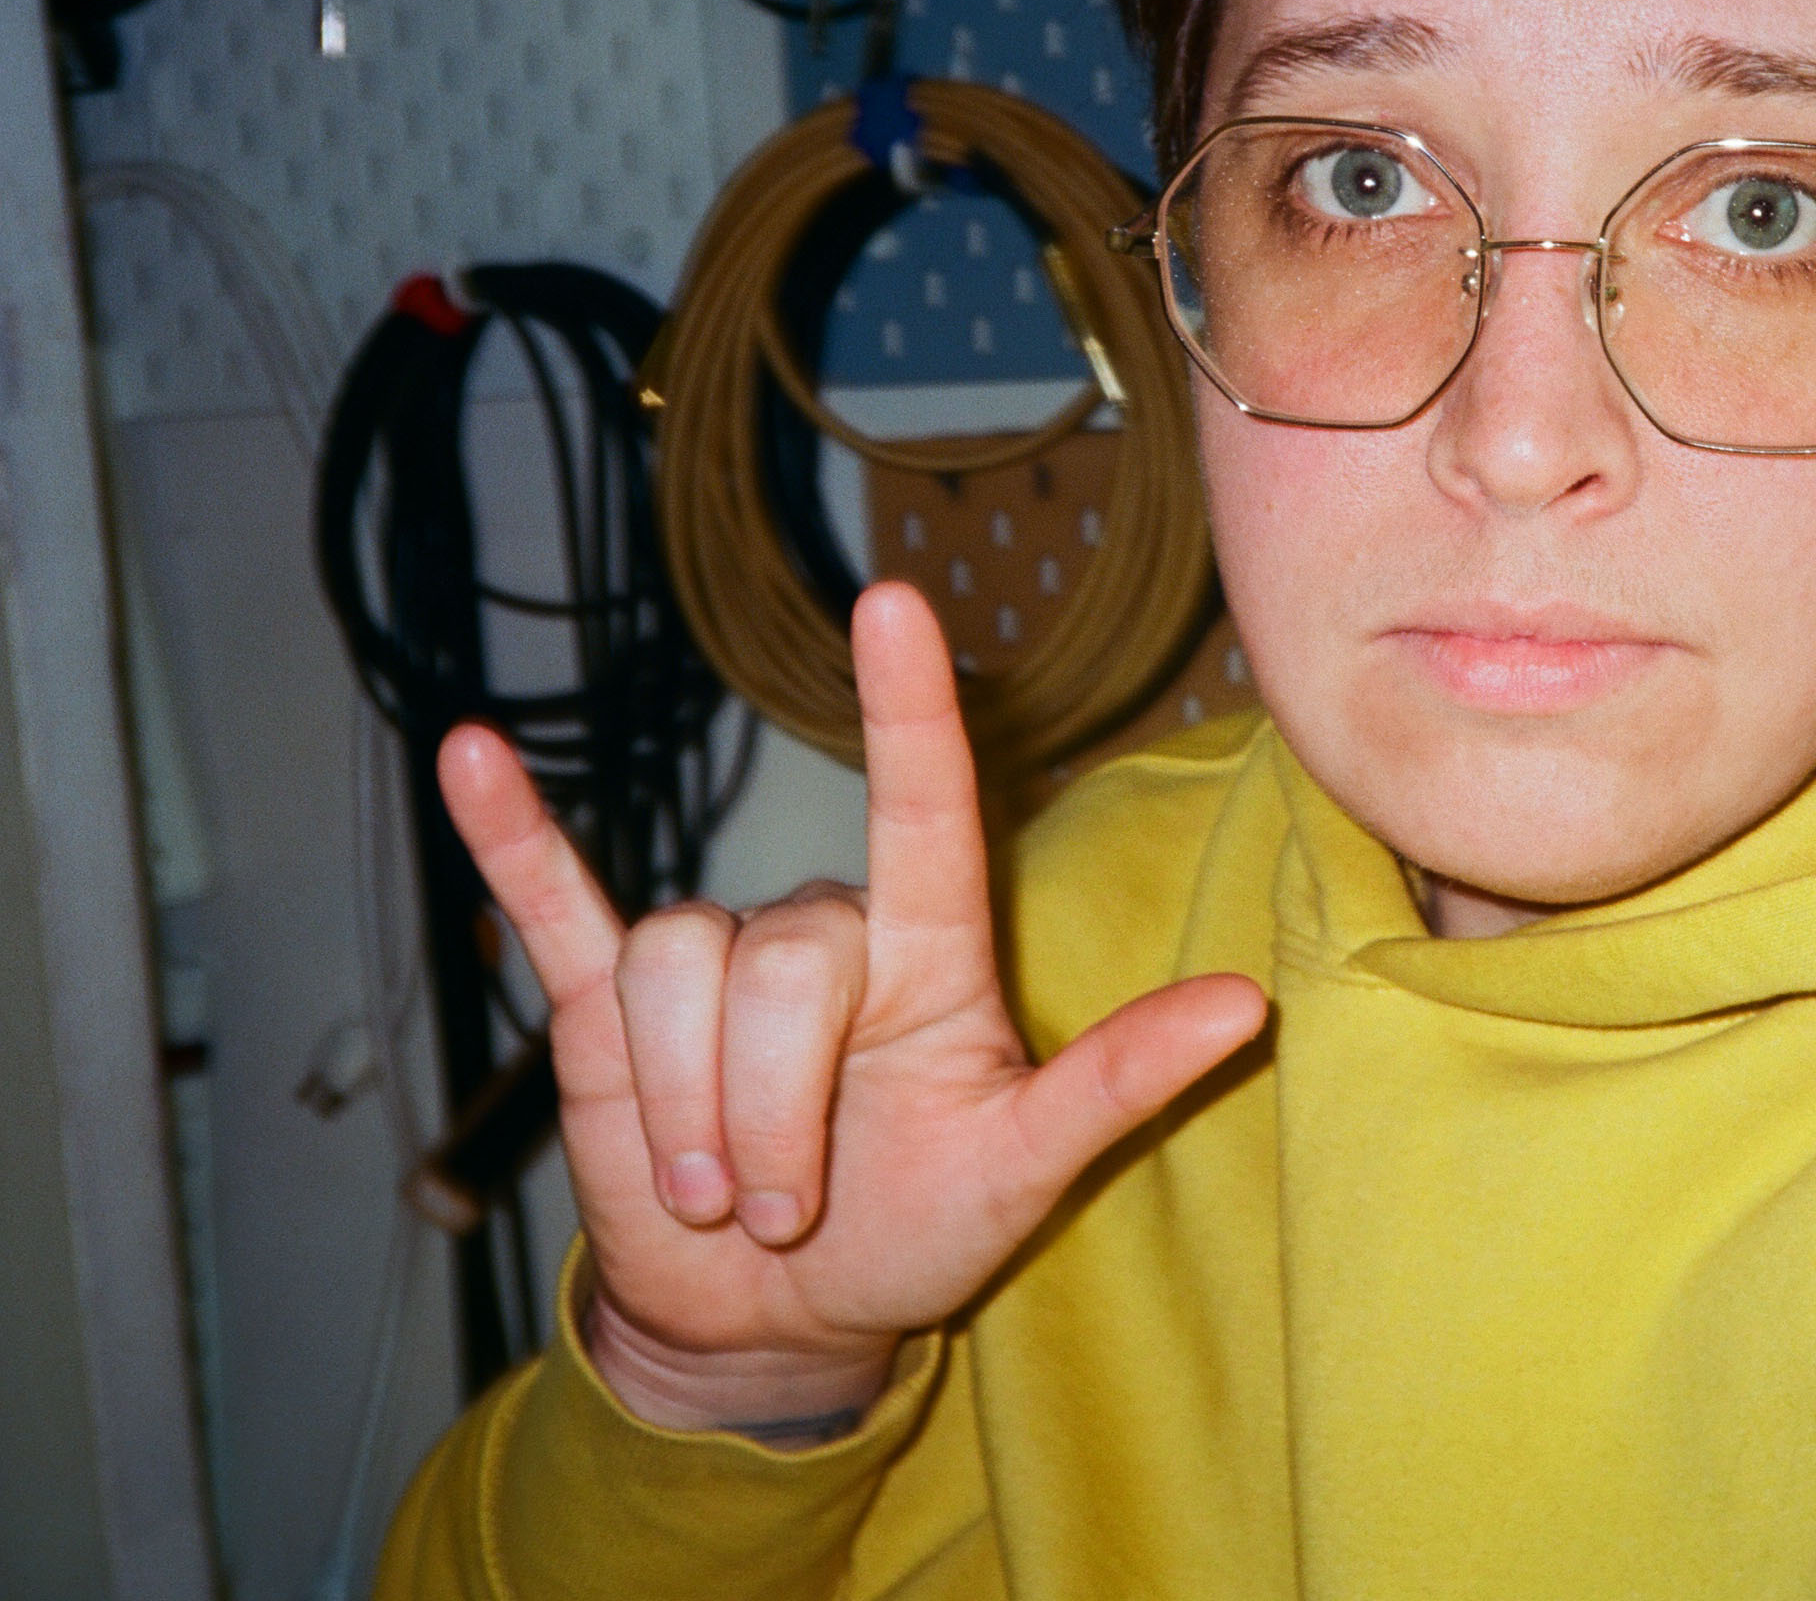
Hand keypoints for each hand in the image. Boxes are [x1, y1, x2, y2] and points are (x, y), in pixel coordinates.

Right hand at [438, 581, 1266, 1433]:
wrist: (774, 1312)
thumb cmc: (915, 1227)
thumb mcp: (1022, 1170)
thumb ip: (1118, 1083)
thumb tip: (1247, 1007)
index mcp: (926, 951)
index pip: (922, 808)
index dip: (906, 709)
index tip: (891, 604)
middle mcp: (820, 932)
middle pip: (779, 962)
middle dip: (774, 1113)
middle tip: (789, 1207)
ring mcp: (709, 959)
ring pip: (676, 973)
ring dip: (688, 1112)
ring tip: (719, 1193)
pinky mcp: (606, 1000)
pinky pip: (552, 902)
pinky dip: (508, 838)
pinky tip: (468, 754)